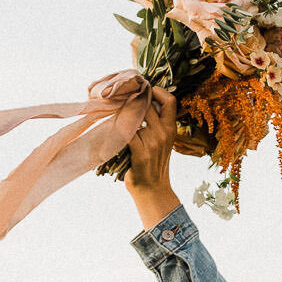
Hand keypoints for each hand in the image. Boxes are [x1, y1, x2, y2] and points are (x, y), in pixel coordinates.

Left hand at [124, 87, 180, 229]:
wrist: (152, 190)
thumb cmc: (152, 164)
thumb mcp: (160, 141)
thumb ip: (155, 123)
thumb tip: (139, 102)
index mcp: (170, 128)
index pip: (170, 100)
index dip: (158, 91)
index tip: (144, 92)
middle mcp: (164, 133)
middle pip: (148, 103)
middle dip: (133, 97)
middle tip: (119, 96)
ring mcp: (153, 142)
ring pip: (135, 114)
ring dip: (122, 110)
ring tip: (112, 110)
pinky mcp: (141, 152)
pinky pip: (127, 131)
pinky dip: (117, 126)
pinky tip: (111, 126)